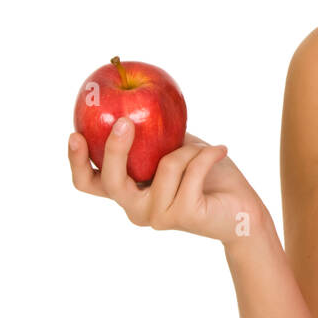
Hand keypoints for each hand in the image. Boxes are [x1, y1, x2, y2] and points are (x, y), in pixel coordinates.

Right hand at [69, 121, 265, 246]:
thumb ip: (154, 135)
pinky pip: (192, 171)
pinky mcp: (183, 215)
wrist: (243, 207)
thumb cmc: (209, 175)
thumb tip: (133, 100)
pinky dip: (208, 154)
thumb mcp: (176, 148)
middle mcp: (137, 209)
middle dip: (115, 149)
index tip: (74, 134)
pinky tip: (221, 150)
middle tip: (125, 121)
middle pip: (113, 181)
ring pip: (166, 167)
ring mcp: (158, 216)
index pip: (89, 184)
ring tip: (210, 150)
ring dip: (191, 149)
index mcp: (129, 192)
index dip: (77, 162)